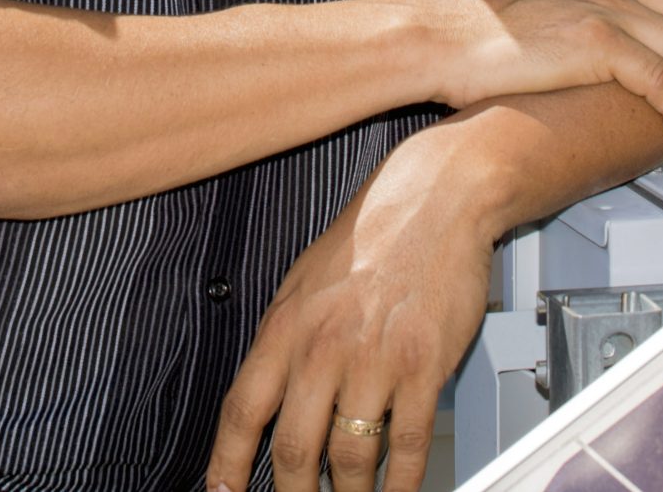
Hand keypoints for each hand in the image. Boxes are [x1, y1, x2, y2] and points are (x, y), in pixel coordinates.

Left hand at [205, 143, 490, 491]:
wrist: (435, 198)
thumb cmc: (373, 236)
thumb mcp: (304, 281)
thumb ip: (286, 341)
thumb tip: (267, 396)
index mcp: (286, 326)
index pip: (241, 412)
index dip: (227, 465)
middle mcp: (323, 347)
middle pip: (293, 450)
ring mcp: (374, 360)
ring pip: (349, 459)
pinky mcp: (423, 367)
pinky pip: (406, 446)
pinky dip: (400, 483)